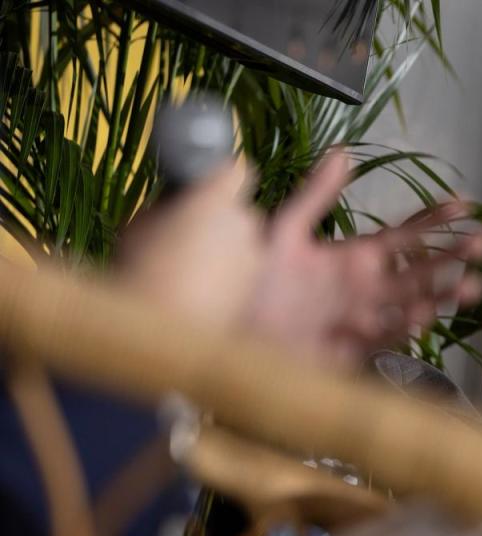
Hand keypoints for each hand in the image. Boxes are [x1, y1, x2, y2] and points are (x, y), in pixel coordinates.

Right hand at [117, 161, 261, 331]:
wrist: (159, 333)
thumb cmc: (140, 270)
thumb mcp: (140, 225)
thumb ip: (167, 208)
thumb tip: (178, 206)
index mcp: (216, 199)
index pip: (237, 170)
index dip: (223, 177)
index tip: (209, 185)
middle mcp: (245, 225)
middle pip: (241, 213)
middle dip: (222, 221)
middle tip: (190, 237)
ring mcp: (255, 259)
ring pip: (245, 247)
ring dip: (227, 253)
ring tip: (192, 273)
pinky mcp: (255, 291)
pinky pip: (244, 275)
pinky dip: (230, 279)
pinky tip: (201, 293)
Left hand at [248, 150, 481, 366]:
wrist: (225, 331)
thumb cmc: (251, 280)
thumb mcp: (284, 230)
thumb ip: (315, 196)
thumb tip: (342, 151)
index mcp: (352, 257)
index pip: (402, 236)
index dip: (433, 221)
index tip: (465, 205)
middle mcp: (364, 289)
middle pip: (418, 270)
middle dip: (452, 257)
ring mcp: (360, 320)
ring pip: (412, 305)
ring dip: (442, 296)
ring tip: (473, 286)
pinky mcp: (349, 350)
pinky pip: (384, 336)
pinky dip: (403, 327)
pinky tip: (421, 315)